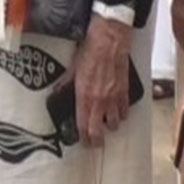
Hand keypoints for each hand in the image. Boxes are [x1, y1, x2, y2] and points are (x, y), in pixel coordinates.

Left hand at [74, 17, 132, 144]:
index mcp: (84, 97)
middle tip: (95, 143)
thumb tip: (58, 93)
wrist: (109, 40)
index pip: (83, 126)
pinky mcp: (125, 92)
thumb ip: (65, 85)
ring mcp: (114, 98)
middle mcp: (99, 101)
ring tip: (106, 123)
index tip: (83, 142)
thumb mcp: (72, 69)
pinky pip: (125, 111)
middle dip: (97, 140)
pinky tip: (118, 111)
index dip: (83, 138)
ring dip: (110, 126)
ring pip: (115, 124)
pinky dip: (122, 114)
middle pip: (99, 131)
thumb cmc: (90, 51)